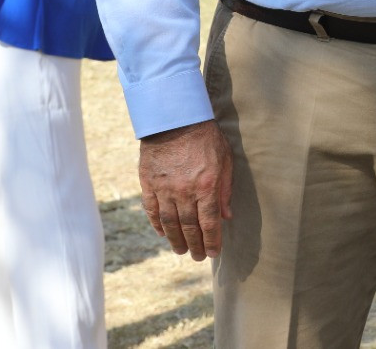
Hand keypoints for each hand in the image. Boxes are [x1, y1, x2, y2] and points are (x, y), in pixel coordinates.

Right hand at [139, 119, 233, 261]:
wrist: (175, 119)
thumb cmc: (205, 137)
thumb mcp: (224, 160)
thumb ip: (224, 189)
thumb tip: (227, 216)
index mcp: (206, 186)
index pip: (209, 222)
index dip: (212, 241)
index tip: (213, 253)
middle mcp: (184, 191)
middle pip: (188, 227)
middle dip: (194, 245)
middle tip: (197, 257)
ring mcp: (164, 189)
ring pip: (169, 223)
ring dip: (175, 240)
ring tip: (181, 250)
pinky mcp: (148, 183)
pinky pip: (152, 210)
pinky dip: (156, 224)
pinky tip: (162, 233)